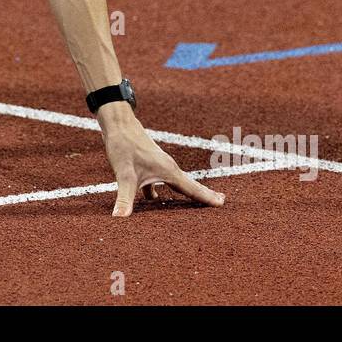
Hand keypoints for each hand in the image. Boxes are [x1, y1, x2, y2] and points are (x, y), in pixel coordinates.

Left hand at [97, 102, 225, 216]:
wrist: (118, 124)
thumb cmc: (123, 146)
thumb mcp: (124, 175)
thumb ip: (124, 198)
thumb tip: (119, 218)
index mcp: (168, 171)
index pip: (192, 188)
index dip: (207, 197)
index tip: (223, 204)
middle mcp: (167, 168)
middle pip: (188, 186)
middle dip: (203, 195)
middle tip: (221, 202)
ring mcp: (158, 165)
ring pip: (174, 184)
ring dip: (182, 195)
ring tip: (190, 207)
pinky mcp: (147, 165)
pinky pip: (157, 182)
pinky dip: (158, 192)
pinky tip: (152, 200)